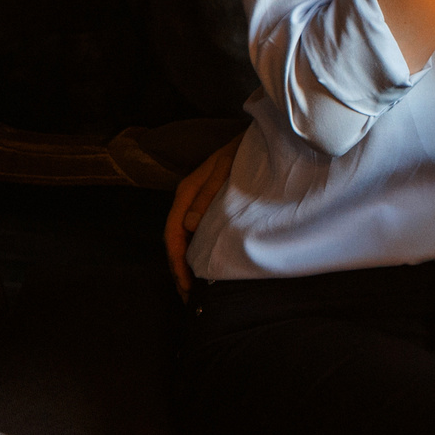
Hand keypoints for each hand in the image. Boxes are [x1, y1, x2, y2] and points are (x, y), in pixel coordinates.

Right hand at [163, 136, 239, 297]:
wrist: (261, 138)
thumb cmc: (244, 151)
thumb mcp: (227, 169)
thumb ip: (208, 194)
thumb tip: (189, 225)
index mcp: (187, 190)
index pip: (173, 231)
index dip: (177, 259)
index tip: (186, 283)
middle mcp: (187, 198)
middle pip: (175, 238)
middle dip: (178, 267)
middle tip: (186, 296)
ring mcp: (196, 201)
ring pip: (183, 237)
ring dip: (184, 262)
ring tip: (191, 287)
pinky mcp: (207, 204)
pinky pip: (195, 232)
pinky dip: (194, 251)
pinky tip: (201, 264)